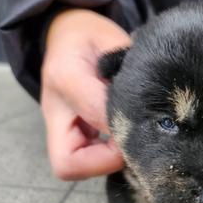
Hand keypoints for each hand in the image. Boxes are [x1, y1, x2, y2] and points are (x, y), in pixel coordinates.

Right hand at [41, 9, 130, 179]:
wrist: (64, 35)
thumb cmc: (91, 35)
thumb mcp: (112, 41)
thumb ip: (127, 73)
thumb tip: (147, 114)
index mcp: (66, 76)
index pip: (95, 115)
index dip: (122, 128)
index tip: (144, 124)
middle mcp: (54, 109)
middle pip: (67, 163)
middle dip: (104, 162)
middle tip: (131, 143)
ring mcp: (55, 125)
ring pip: (71, 167)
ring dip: (105, 161)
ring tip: (129, 139)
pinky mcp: (63, 134)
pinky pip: (79, 160)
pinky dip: (103, 157)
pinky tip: (120, 139)